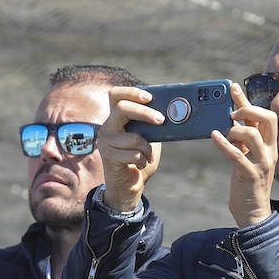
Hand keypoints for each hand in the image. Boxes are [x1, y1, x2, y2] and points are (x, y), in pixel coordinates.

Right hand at [95, 86, 162, 212]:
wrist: (129, 186)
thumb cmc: (140, 159)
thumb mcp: (150, 138)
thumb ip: (153, 125)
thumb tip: (173, 113)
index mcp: (116, 119)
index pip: (115, 94)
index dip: (132, 92)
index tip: (150, 97)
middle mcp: (107, 127)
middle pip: (122, 108)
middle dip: (145, 113)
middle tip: (161, 120)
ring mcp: (105, 141)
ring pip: (133, 137)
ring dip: (147, 148)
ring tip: (148, 156)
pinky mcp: (108, 156)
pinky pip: (134, 154)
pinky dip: (143, 160)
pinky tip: (140, 164)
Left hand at [211, 82, 276, 227]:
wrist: (253, 214)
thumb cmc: (247, 185)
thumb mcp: (246, 159)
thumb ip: (242, 142)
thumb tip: (229, 123)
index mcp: (269, 146)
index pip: (264, 116)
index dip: (247, 101)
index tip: (232, 88)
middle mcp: (269, 152)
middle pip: (267, 119)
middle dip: (248, 108)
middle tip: (231, 111)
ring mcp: (261, 163)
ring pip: (253, 134)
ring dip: (235, 129)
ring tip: (223, 132)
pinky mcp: (250, 175)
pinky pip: (238, 155)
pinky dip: (224, 144)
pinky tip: (214, 136)